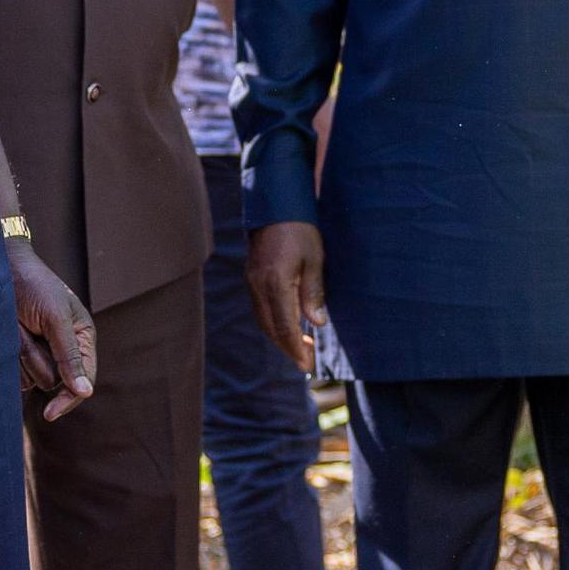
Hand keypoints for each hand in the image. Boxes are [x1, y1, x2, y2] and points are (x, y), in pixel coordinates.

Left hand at [13, 240, 97, 420]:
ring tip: (20, 327)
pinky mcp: (20, 355)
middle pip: (55, 382)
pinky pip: (17, 374)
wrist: (1, 271)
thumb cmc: (35, 287)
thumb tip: (86, 392)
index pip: (83, 380)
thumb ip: (71, 356)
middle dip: (39, 363)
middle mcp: (63, 350)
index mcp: (82, 338)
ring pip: (33, 379)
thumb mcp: (57, 319)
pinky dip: (11, 359)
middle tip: (30, 332)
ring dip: (24, 357)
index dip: (69, 398)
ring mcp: (41, 353)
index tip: (50, 413)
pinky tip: (10, 334)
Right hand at [247, 222, 325, 371]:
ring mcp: (252, 282)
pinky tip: (289, 324)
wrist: (277, 205)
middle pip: (270, 328)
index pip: (284, 326)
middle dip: (288, 347)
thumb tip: (317, 323)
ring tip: (302, 345)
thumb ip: (313, 293)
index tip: (307, 364)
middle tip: (308, 361)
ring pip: (263, 320)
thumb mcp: (315, 260)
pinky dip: (273, 322)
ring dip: (281, 336)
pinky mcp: (251, 277)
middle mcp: (258, 286)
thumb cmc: (301, 230)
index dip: (295, 348)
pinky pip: (260, 308)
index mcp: (275, 282)